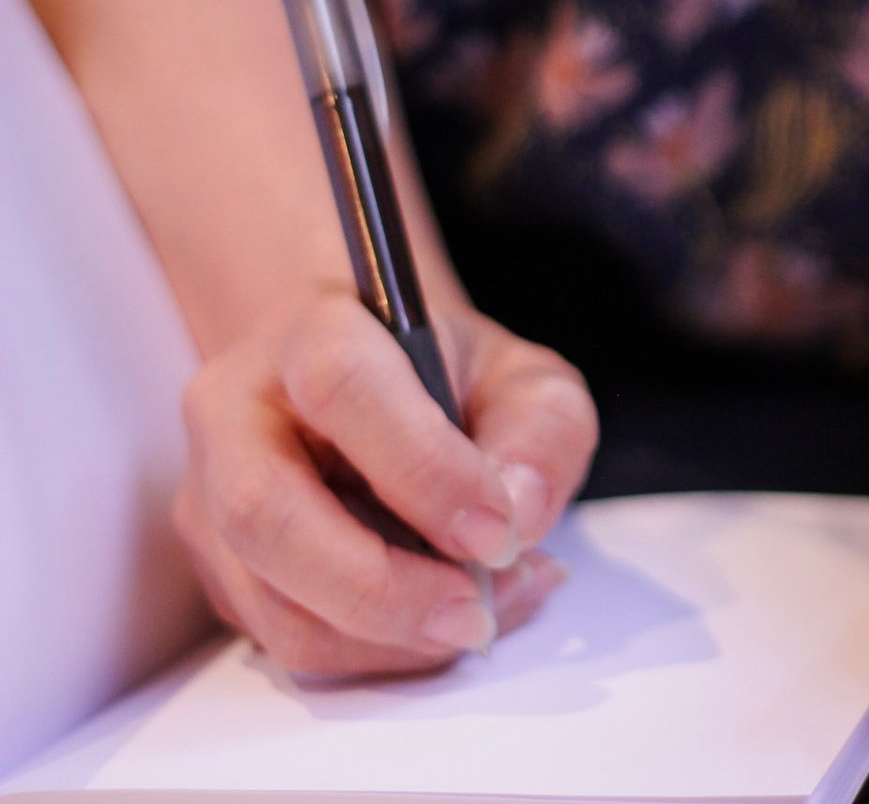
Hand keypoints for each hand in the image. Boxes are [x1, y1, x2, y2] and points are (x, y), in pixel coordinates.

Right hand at [172, 289, 598, 675]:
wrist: (382, 394)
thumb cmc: (452, 383)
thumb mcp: (526, 382)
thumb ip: (540, 433)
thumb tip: (515, 515)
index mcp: (314, 332)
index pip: (341, 387)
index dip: (424, 470)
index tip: (498, 532)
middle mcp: (237, 411)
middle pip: (266, 512)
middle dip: (383, 587)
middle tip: (477, 614)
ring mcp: (212, 498)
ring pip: (273, 599)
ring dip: (391, 635)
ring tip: (489, 610)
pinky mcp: (223, 573)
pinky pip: (290, 639)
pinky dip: (382, 651)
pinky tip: (448, 617)